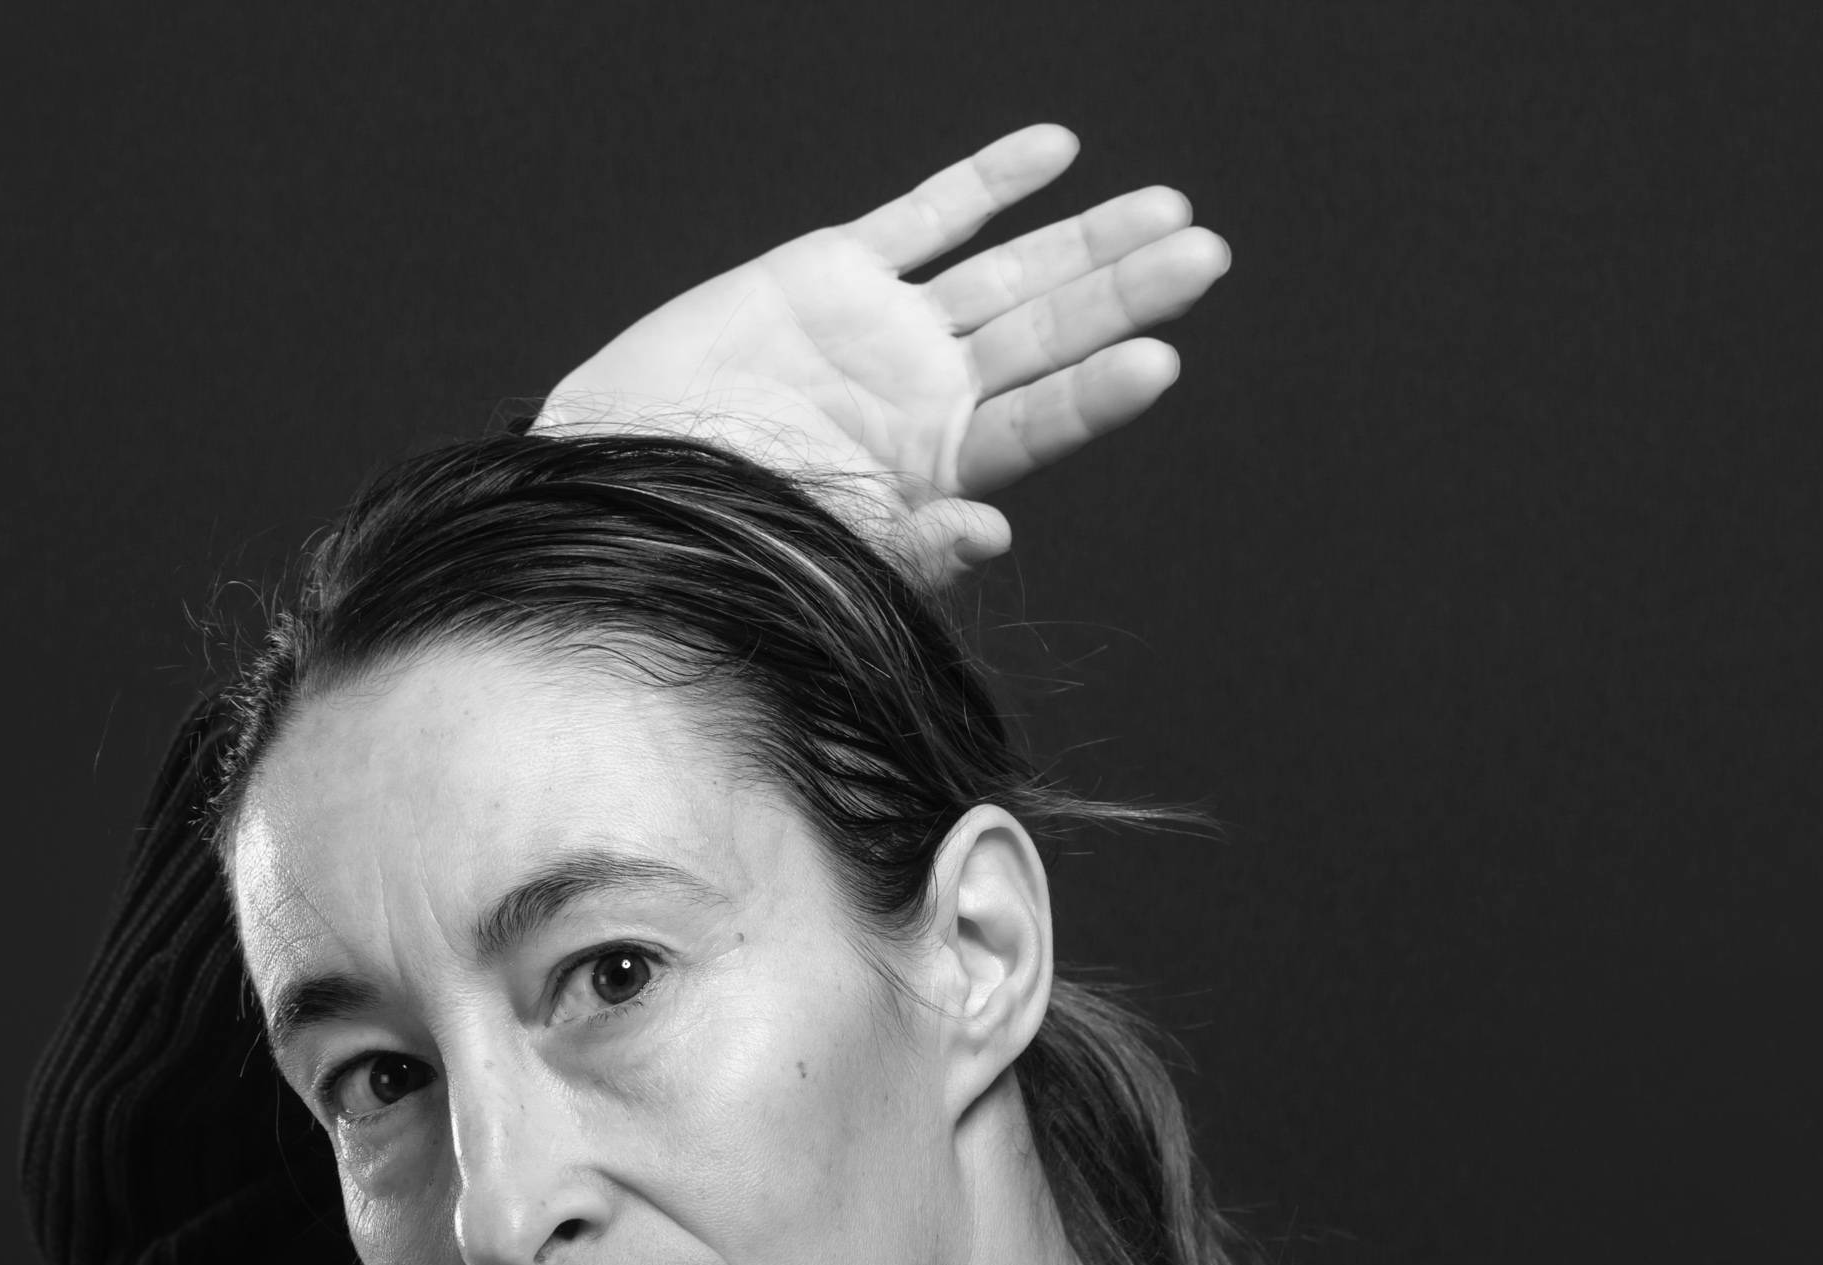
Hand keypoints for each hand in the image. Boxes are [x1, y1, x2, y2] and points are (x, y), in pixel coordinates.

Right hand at [537, 126, 1229, 582]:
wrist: (618, 477)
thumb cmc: (718, 534)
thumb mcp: (819, 552)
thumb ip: (913, 545)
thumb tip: (994, 531)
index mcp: (934, 466)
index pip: (1038, 423)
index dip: (1097, 392)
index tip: (1160, 359)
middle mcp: (927, 394)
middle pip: (1048, 335)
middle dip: (1125, 292)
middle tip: (1204, 256)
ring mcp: (886, 329)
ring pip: (1008, 272)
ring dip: (1084, 239)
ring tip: (1168, 211)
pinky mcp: (831, 272)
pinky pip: (925, 214)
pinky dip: (987, 181)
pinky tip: (1055, 153)